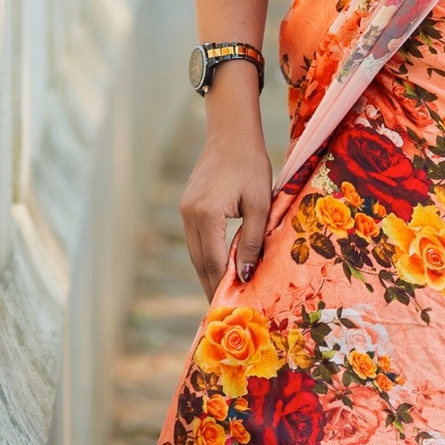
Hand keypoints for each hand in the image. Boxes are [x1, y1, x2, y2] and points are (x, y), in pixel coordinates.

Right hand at [181, 123, 273, 298]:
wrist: (231, 134)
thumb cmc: (251, 165)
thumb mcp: (260, 204)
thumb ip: (253, 241)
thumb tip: (247, 275)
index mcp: (207, 215)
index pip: (214, 262)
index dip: (223, 287)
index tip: (232, 308)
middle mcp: (189, 215)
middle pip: (200, 261)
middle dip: (212, 286)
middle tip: (225, 311)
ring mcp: (184, 210)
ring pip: (195, 252)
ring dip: (207, 273)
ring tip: (222, 294)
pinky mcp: (187, 206)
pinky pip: (196, 239)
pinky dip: (206, 256)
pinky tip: (218, 266)